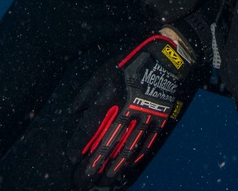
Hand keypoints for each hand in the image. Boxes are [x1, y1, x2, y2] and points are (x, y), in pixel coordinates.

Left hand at [71, 31, 205, 188]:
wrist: (165, 59)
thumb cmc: (129, 63)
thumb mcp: (103, 71)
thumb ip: (86, 92)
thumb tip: (73, 113)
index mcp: (111, 94)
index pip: (91, 124)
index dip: (80, 143)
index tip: (73, 156)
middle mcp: (127, 107)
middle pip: (109, 140)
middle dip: (96, 162)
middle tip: (86, 178)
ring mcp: (145, 114)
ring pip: (128, 144)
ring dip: (116, 163)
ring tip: (106, 177)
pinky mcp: (159, 117)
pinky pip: (147, 141)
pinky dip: (136, 155)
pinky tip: (129, 165)